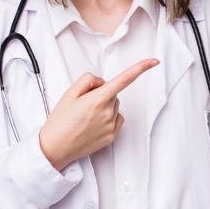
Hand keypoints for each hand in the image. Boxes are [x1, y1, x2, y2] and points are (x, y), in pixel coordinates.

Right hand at [39, 58, 159, 170]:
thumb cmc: (60, 121)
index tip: (154, 61)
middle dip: (102, 94)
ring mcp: (111, 125)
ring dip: (104, 106)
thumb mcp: (69, 93)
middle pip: (113, 93)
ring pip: (114, 106)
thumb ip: (88, 80)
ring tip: (85, 116)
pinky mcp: (112, 136)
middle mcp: (108, 112)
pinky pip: (116, 119)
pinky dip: (108, 118)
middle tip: (83, 104)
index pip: (124, 79)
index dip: (141, 68)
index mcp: (98, 99)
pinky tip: (93, 124)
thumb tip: (102, 82)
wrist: (55, 147)